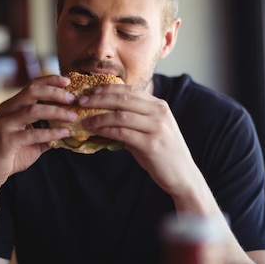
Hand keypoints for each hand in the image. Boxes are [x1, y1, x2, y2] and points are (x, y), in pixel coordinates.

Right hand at [0, 75, 77, 193]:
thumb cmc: (10, 154)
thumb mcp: (31, 139)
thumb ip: (47, 131)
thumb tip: (71, 127)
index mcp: (12, 106)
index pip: (32, 85)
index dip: (50, 80)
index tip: (68, 81)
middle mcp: (6, 111)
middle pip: (32, 91)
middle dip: (55, 92)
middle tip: (73, 98)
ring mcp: (5, 124)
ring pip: (33, 110)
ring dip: (56, 111)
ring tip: (73, 116)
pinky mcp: (6, 140)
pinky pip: (32, 134)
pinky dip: (51, 132)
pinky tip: (64, 133)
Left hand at [78, 83, 195, 199]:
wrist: (183, 175)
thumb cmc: (163, 154)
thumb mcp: (149, 132)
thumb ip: (132, 122)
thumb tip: (104, 118)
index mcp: (159, 106)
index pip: (130, 90)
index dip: (109, 88)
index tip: (91, 90)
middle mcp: (160, 112)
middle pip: (124, 99)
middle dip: (99, 98)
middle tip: (81, 101)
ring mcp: (157, 128)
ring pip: (121, 115)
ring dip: (99, 116)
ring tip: (85, 119)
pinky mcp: (152, 144)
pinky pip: (123, 133)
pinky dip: (106, 130)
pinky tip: (95, 131)